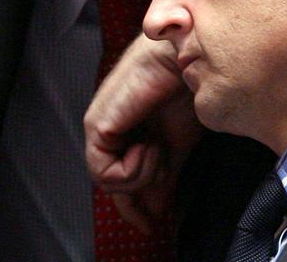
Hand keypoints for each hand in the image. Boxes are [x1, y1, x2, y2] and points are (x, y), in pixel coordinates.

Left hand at [84, 33, 202, 231]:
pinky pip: (105, 173)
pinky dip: (134, 169)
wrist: (189, 62)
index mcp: (130, 130)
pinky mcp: (97, 125)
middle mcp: (111, 129)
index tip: (150, 225)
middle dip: (138, 196)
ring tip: (159, 148)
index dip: (134, 207)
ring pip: (109, 183)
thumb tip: (159, 207)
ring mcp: (101, 126)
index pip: (121, 178)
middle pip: (113, 183)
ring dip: (143, 174)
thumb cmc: (188, 89)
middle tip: (161, 178)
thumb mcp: (178, 144)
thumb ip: (166, 175)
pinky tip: (149, 145)